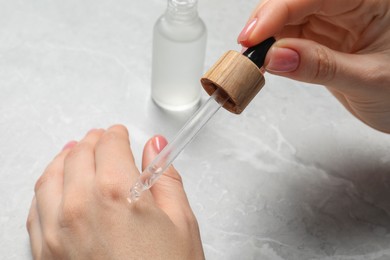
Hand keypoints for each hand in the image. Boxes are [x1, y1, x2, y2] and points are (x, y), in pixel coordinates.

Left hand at [27, 125, 203, 259]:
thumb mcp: (182, 223)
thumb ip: (166, 178)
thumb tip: (155, 147)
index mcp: (119, 194)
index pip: (110, 145)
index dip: (116, 135)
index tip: (119, 133)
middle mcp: (81, 207)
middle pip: (80, 154)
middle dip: (93, 141)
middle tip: (102, 139)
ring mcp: (57, 231)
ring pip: (51, 176)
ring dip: (65, 158)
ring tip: (75, 152)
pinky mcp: (45, 253)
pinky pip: (36, 207)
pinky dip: (46, 187)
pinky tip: (56, 184)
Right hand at [238, 0, 389, 132]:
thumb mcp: (369, 80)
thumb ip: (321, 67)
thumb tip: (275, 57)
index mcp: (371, 0)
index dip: (277, 11)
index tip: (252, 37)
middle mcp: (348, 5)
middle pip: (293, 1)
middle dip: (265, 22)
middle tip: (247, 51)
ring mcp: (332, 21)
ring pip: (285, 18)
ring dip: (264, 38)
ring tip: (252, 61)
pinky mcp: (319, 38)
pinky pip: (287, 37)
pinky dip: (271, 50)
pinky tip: (265, 62)